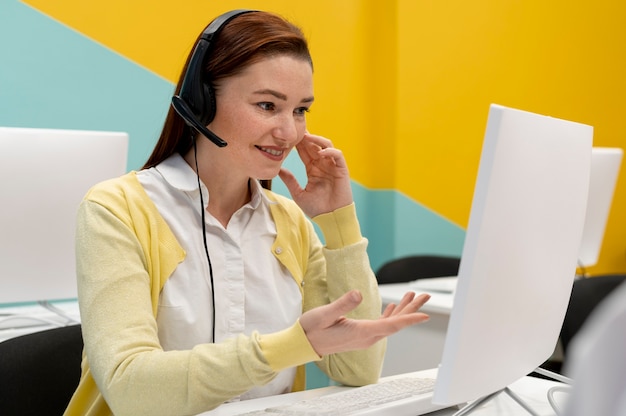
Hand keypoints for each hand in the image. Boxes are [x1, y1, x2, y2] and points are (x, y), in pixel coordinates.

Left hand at [278, 132, 352, 217]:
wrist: (331, 218)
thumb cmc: (317, 209)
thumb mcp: (298, 193)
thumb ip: (289, 180)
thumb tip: (277, 170)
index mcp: (313, 169)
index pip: (305, 152)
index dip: (298, 144)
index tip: (288, 137)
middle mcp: (323, 165)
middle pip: (314, 145)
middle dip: (306, 138)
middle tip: (296, 131)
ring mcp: (332, 166)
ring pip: (326, 146)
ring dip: (317, 140)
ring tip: (307, 138)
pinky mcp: (342, 170)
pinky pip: (337, 155)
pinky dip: (330, 151)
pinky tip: (320, 153)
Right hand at [300, 290, 430, 355]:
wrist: (303, 344)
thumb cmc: (311, 329)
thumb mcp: (324, 314)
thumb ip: (342, 304)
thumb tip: (358, 294)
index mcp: (361, 332)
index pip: (391, 325)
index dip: (409, 319)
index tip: (425, 314)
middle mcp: (366, 337)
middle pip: (396, 324)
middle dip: (412, 309)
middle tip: (426, 295)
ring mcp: (364, 337)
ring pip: (390, 324)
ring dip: (403, 310)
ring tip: (414, 295)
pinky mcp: (360, 334)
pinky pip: (381, 325)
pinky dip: (390, 315)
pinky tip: (394, 307)